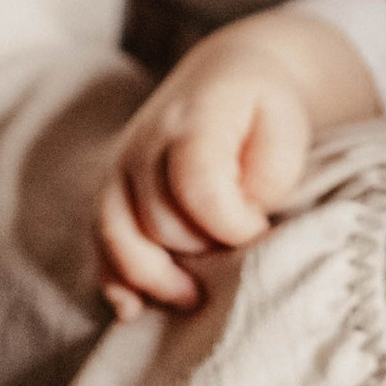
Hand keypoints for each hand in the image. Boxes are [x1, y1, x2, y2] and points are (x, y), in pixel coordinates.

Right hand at [95, 56, 316, 315]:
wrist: (223, 76)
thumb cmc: (262, 107)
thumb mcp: (287, 124)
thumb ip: (270, 173)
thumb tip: (240, 223)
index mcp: (193, 119)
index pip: (197, 186)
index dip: (230, 225)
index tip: (261, 231)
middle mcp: (144, 144)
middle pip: (159, 222)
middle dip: (201, 253)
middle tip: (239, 257)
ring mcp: (119, 168)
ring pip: (118, 238)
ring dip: (155, 279)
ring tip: (194, 299)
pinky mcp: (110, 192)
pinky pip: (99, 243)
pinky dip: (114, 280)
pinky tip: (133, 310)